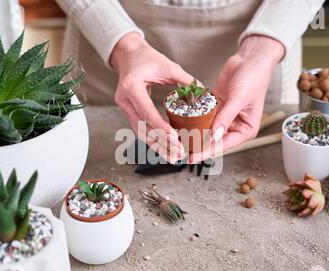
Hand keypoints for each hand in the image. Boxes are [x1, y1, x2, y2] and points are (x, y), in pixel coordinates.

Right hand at [111, 33, 195, 163]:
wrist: (129, 56)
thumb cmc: (148, 59)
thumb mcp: (169, 66)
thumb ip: (186, 81)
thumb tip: (204, 95)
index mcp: (131, 88)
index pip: (147, 113)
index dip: (161, 128)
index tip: (175, 139)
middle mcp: (124, 101)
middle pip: (143, 128)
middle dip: (161, 143)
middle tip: (178, 154)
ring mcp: (124, 108)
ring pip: (140, 133)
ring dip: (157, 147)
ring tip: (174, 157)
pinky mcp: (128, 112)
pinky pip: (140, 130)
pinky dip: (153, 141)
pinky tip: (165, 150)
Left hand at [189, 35, 284, 162]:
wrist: (251, 58)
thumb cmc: (253, 78)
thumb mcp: (239, 98)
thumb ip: (226, 117)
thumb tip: (214, 136)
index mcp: (245, 129)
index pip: (224, 144)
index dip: (207, 151)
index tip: (192, 157)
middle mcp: (235, 125)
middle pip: (213, 140)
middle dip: (198, 145)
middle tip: (180, 150)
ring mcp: (224, 116)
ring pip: (207, 129)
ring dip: (194, 133)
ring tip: (178, 140)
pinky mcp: (216, 107)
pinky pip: (203, 115)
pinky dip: (194, 118)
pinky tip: (181, 123)